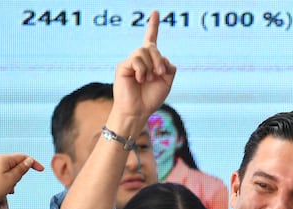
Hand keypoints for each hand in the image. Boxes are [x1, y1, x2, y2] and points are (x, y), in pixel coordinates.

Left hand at [0, 154, 43, 207]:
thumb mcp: (12, 179)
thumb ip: (22, 168)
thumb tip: (29, 160)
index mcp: (4, 159)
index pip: (23, 157)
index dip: (33, 163)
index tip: (42, 170)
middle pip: (17, 164)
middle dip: (20, 174)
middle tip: (14, 183)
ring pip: (12, 171)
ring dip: (14, 180)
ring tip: (8, 189)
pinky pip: (6, 176)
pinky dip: (8, 183)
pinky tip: (5, 190)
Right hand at [110, 11, 176, 130]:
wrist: (138, 111)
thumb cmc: (151, 98)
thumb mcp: (167, 82)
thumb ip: (169, 68)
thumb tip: (162, 59)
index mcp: (150, 61)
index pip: (151, 39)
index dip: (153, 26)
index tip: (156, 12)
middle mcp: (139, 59)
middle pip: (152, 47)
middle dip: (159, 59)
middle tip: (160, 73)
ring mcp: (131, 62)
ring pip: (144, 51)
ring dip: (151, 66)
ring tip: (148, 79)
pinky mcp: (123, 66)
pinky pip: (136, 60)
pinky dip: (142, 70)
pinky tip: (140, 79)